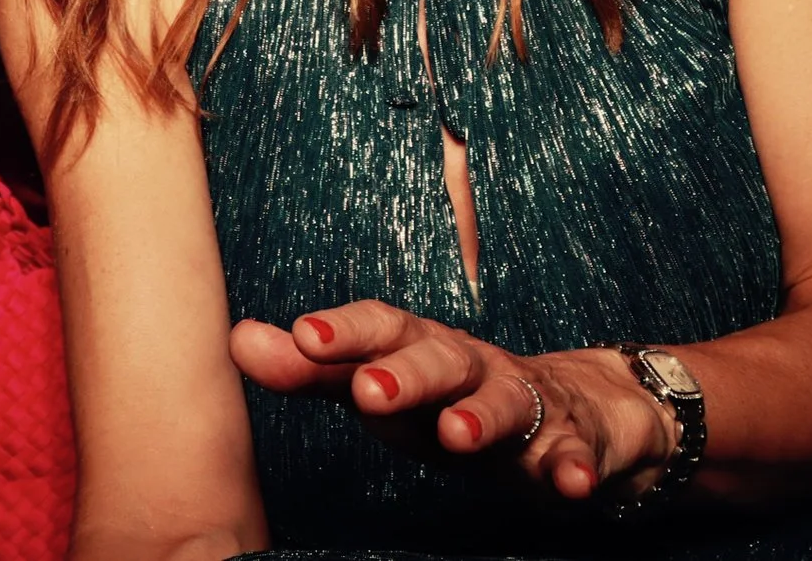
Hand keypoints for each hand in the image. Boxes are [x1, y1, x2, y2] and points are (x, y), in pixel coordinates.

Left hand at [230, 299, 674, 502]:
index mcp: (419, 348)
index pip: (380, 326)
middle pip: (440, 358)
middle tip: (369, 391)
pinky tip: (571, 485)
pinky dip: (575, 467)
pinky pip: (573, 454)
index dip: (345, 332)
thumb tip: (237, 339)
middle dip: (406, 373)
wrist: (574, 408)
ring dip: (482, 415)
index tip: (304, 335)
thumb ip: (315, 370)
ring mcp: (525, 402)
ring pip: (505, 400)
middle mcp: (470, 365)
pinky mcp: (570, 442)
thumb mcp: (384, 383)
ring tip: (457, 434)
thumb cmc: (451, 396)